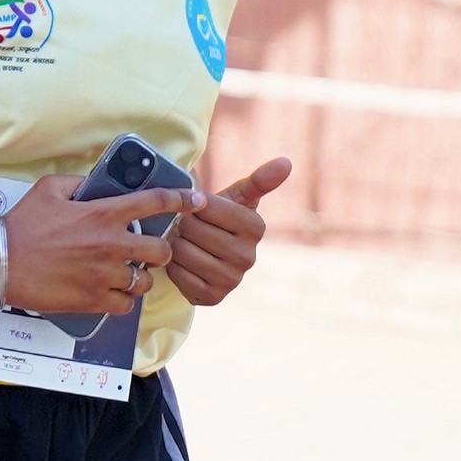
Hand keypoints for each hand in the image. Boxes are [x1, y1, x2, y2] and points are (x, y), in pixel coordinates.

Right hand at [0, 172, 182, 323]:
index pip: (156, 203)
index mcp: (103, 213)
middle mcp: (111, 245)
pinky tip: (110, 293)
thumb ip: (81, 184)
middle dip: (160, 252)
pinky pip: (125, 304)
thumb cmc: (22, 223)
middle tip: (147, 253)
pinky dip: (122, 299)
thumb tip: (98, 184)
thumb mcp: (50, 189)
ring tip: (125, 275)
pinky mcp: (93, 300)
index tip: (196, 201)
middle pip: (161, 251)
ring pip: (144, 282)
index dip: (182, 200)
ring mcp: (103, 275)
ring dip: (139, 278)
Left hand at [164, 155, 291, 308]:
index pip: (205, 206)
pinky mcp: (213, 297)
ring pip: (182, 251)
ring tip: (185, 242)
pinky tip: (184, 262)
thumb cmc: (221, 219)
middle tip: (188, 227)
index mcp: (255, 227)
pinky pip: (177, 275)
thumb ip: (259, 180)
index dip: (193, 204)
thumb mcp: (237, 197)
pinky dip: (174, 267)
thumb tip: (286, 162)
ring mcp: (231, 280)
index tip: (197, 208)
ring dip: (175, 244)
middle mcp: (248, 257)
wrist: (210, 256)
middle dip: (182, 224)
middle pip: (191, 229)